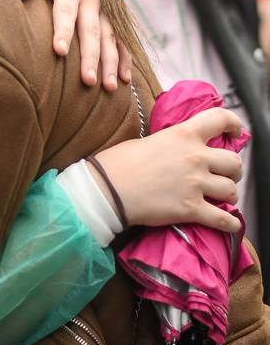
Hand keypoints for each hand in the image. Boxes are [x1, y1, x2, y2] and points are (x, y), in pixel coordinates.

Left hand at [15, 0, 131, 91]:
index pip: (65, 12)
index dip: (63, 31)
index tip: (60, 51)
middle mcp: (91, 1)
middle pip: (91, 31)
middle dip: (91, 57)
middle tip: (88, 81)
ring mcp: (104, 9)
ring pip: (110, 38)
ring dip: (111, 63)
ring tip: (110, 87)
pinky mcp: (111, 16)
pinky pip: (121, 38)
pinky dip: (125, 57)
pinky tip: (125, 79)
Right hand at [92, 108, 244, 233]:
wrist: (107, 190)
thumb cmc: (118, 162)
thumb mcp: (148, 140)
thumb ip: (171, 143)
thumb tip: (176, 151)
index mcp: (183, 134)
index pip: (220, 119)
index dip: (234, 124)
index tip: (236, 132)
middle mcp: (195, 157)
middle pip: (234, 162)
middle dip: (233, 170)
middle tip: (224, 175)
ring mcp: (195, 184)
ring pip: (231, 190)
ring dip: (229, 195)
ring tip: (221, 199)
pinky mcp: (191, 209)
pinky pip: (223, 219)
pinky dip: (229, 224)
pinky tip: (230, 225)